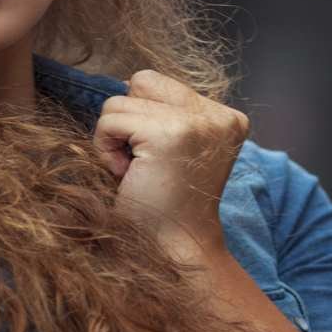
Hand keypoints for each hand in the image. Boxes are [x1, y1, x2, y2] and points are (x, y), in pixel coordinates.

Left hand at [91, 70, 247, 258]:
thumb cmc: (162, 203)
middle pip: (140, 82)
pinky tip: (128, 175)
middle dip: (127, 121)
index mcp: (226, 117)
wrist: (172, 248)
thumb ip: (163, 112)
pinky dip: (105, 148)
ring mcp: (198, 122)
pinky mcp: (170, 133)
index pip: (155, 82)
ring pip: (119, 100)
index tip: (155, 158)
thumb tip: (127, 82)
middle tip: (142, 164)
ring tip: (137, 171)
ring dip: (114, 138)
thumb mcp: (173, 147)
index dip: (140, 117)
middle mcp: (219, 116)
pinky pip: (110, 120)